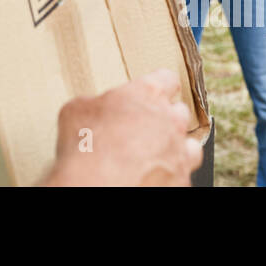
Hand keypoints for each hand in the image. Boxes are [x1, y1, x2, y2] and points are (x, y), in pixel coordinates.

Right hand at [42, 69, 202, 186]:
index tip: (154, 91)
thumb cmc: (85, 147)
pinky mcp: (182, 180)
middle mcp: (171, 120)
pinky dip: (171, 175)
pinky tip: (153, 176)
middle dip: (165, 118)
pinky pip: (183, 174)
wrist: (98, 187)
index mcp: (147, 94)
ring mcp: (180, 153)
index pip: (166, 78)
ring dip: (176, 148)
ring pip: (190, 145)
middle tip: (143, 128)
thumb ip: (95, 103)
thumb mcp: (76, 111)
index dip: (159, 85)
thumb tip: (93, 109)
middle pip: (179, 112)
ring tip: (156, 156)